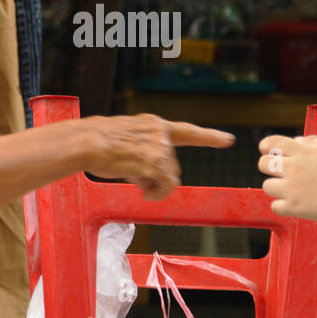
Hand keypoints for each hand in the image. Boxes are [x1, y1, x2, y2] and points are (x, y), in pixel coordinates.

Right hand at [84, 114, 234, 199]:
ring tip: (135, 183)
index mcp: (154, 124)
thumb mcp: (127, 139)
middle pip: (173, 164)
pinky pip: (167, 186)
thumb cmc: (99, 144)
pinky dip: (158, 194)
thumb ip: (145, 149)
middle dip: (159, 175)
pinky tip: (144, 193)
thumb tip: (152, 175)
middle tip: (138, 180)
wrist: (87, 141)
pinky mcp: (156, 163)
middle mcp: (161, 133)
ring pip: (170, 177)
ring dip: (155, 186)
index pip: (187, 131)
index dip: (209, 136)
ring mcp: (160, 147)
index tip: (229, 140)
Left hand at [257, 134, 316, 221]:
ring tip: (289, 189)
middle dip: (268, 167)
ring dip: (275, 188)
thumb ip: (313, 141)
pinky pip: (275, 206)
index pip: (273, 143)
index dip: (266, 146)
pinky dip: (281, 206)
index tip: (267, 150)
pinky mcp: (295, 207)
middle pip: (263, 164)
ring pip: (267, 186)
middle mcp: (294, 169)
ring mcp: (292, 189)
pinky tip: (292, 203)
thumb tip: (296, 141)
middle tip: (280, 172)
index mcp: (302, 152)